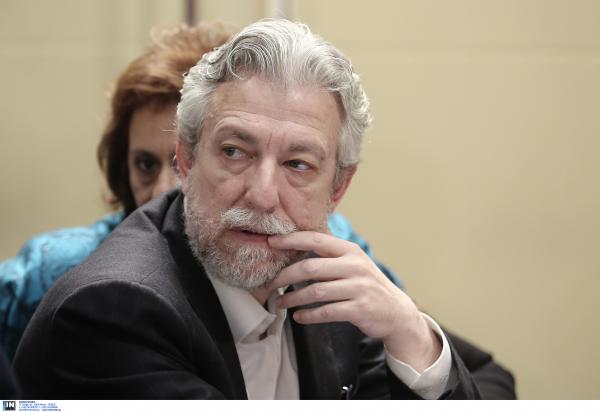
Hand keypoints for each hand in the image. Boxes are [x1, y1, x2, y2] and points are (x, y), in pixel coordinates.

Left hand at [267, 231, 440, 372]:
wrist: (396, 312)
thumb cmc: (367, 285)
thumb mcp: (353, 263)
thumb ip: (329, 255)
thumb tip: (294, 245)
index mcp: (350, 250)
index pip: (316, 239)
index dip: (291, 240)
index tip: (271, 242)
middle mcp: (355, 266)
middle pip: (310, 267)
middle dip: (285, 276)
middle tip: (270, 284)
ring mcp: (359, 288)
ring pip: (315, 292)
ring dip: (293, 298)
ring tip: (280, 303)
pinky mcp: (360, 309)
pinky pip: (326, 312)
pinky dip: (308, 315)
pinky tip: (298, 317)